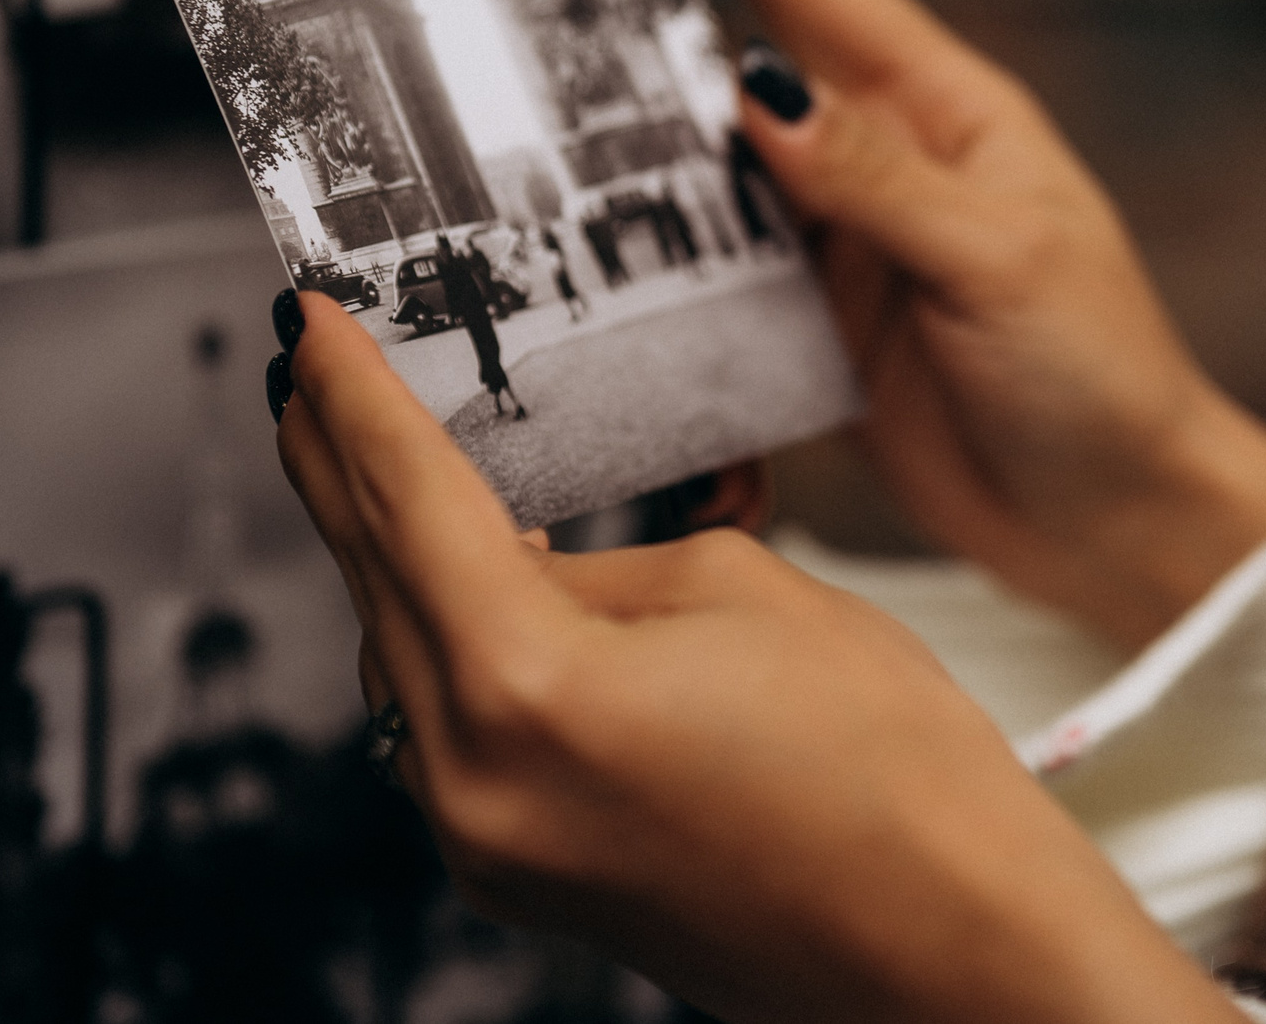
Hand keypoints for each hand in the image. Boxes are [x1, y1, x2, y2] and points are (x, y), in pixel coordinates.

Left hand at [273, 293, 1245, 1023]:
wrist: (952, 941)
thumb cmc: (891, 777)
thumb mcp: (742, 590)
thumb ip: (602, 559)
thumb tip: (526, 558)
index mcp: (528, 690)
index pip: (406, 500)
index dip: (353, 394)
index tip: (313, 323)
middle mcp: (478, 783)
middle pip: (375, 582)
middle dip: (341, 466)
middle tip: (317, 372)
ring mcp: (491, 844)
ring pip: (399, 658)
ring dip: (393, 554)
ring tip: (389, 457)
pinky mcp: (523, 872)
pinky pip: (445, 727)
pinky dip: (446, 641)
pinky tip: (475, 582)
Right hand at [628, 0, 1265, 646]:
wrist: (1118, 525)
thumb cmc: (1105, 377)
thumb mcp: (1001, 259)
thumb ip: (879, 182)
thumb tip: (764, 95)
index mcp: (942, 109)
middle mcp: (878, 163)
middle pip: (736, 61)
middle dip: (641, 6)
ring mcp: (838, 245)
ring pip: (707, 173)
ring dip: (628, 147)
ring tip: (524, 103)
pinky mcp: (810, 330)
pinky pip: (710, 281)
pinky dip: (654, 271)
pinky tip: (594, 260)